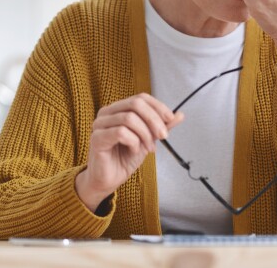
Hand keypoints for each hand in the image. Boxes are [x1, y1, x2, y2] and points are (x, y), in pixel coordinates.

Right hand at [75, 94, 184, 211]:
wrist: (110, 180)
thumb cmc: (125, 158)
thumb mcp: (148, 139)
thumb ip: (161, 126)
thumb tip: (179, 114)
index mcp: (118, 109)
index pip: (141, 98)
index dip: (158, 106)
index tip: (170, 120)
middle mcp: (107, 112)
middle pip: (135, 104)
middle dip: (154, 120)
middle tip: (163, 136)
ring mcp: (99, 124)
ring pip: (129, 118)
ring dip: (145, 134)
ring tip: (149, 148)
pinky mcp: (96, 138)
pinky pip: (121, 132)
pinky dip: (133, 142)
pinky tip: (135, 151)